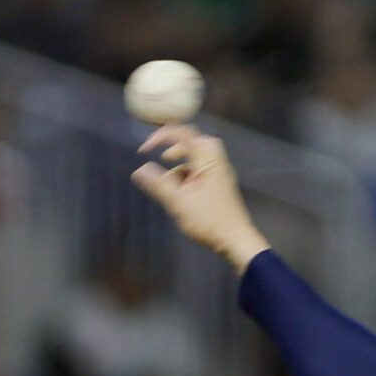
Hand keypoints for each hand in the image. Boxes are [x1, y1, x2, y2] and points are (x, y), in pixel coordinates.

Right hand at [131, 125, 271, 272]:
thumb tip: (138, 171)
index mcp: (207, 161)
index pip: (183, 134)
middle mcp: (217, 162)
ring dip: (181, 165)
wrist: (237, 241)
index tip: (144, 150)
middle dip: (175, 147)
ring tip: (170, 183)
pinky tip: (182, 195)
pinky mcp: (221, 185)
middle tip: (164, 159)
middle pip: (194, 141)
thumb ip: (158, 185)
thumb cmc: (210, 222)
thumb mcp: (179, 204)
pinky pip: (202, 170)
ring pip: (198, 157)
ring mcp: (220, 174)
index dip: (161, 136)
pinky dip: (189, 175)